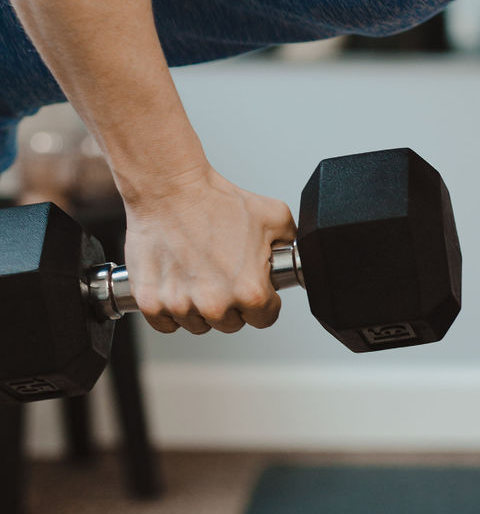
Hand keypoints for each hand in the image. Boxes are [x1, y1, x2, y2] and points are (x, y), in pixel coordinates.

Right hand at [122, 164, 296, 334]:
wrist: (170, 189)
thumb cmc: (216, 200)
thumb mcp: (274, 216)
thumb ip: (289, 244)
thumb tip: (295, 257)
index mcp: (249, 291)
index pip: (265, 318)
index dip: (264, 302)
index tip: (255, 290)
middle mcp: (215, 304)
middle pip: (231, 324)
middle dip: (232, 304)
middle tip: (223, 275)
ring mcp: (180, 306)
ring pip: (198, 325)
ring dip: (199, 307)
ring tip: (198, 274)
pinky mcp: (150, 302)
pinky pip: (165, 324)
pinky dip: (170, 310)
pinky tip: (177, 284)